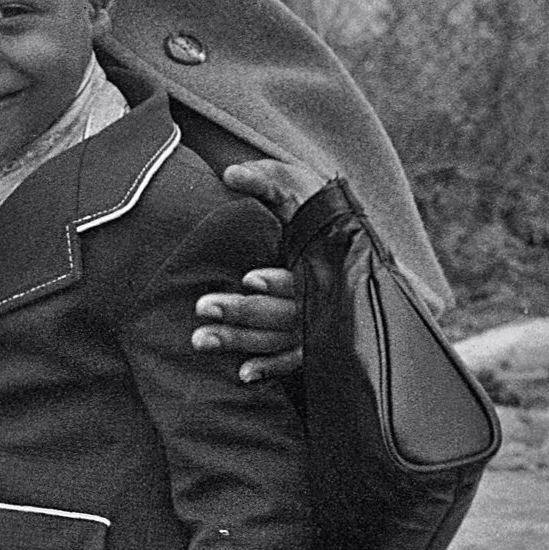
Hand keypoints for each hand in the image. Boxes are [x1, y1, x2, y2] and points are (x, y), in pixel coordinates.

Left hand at [193, 159, 325, 383]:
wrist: (348, 245)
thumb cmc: (315, 212)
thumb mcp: (299, 186)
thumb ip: (269, 178)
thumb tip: (230, 175)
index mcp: (321, 258)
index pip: (302, 276)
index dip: (277, 281)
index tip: (247, 278)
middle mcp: (324, 295)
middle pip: (283, 311)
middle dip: (243, 310)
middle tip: (202, 307)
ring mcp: (320, 323)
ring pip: (280, 338)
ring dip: (241, 340)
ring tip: (200, 339)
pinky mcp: (314, 342)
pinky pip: (293, 361)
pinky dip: (270, 368)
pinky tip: (242, 374)